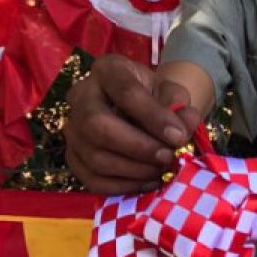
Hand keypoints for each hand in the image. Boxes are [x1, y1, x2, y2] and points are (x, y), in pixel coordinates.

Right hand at [64, 54, 201, 193]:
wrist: (139, 108)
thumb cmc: (155, 97)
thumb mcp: (171, 93)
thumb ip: (179, 107)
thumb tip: (184, 129)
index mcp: (108, 69)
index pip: (126, 92)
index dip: (154, 117)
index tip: (179, 137)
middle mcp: (81, 96)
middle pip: (97, 125)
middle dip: (138, 147)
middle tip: (168, 157)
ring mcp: (72, 128)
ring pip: (94, 157)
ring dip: (134, 170)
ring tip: (162, 171)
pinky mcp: (72, 156)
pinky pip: (92, 179)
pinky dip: (124, 186)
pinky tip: (149, 182)